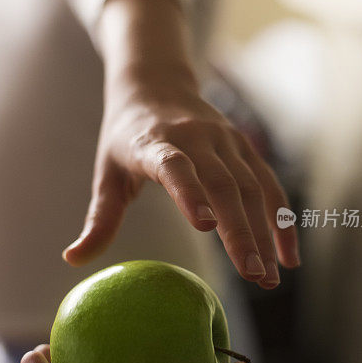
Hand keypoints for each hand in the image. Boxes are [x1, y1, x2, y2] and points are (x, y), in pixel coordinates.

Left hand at [63, 73, 298, 287]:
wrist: (156, 84)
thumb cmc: (125, 136)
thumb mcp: (106, 174)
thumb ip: (98, 219)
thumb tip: (73, 259)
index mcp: (154, 143)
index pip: (174, 166)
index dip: (189, 192)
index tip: (204, 225)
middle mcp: (195, 138)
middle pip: (224, 185)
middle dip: (242, 233)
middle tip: (253, 276)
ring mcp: (225, 140)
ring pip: (252, 188)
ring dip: (265, 234)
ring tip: (270, 278)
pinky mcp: (244, 147)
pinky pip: (269, 185)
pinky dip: (282, 219)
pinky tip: (289, 256)